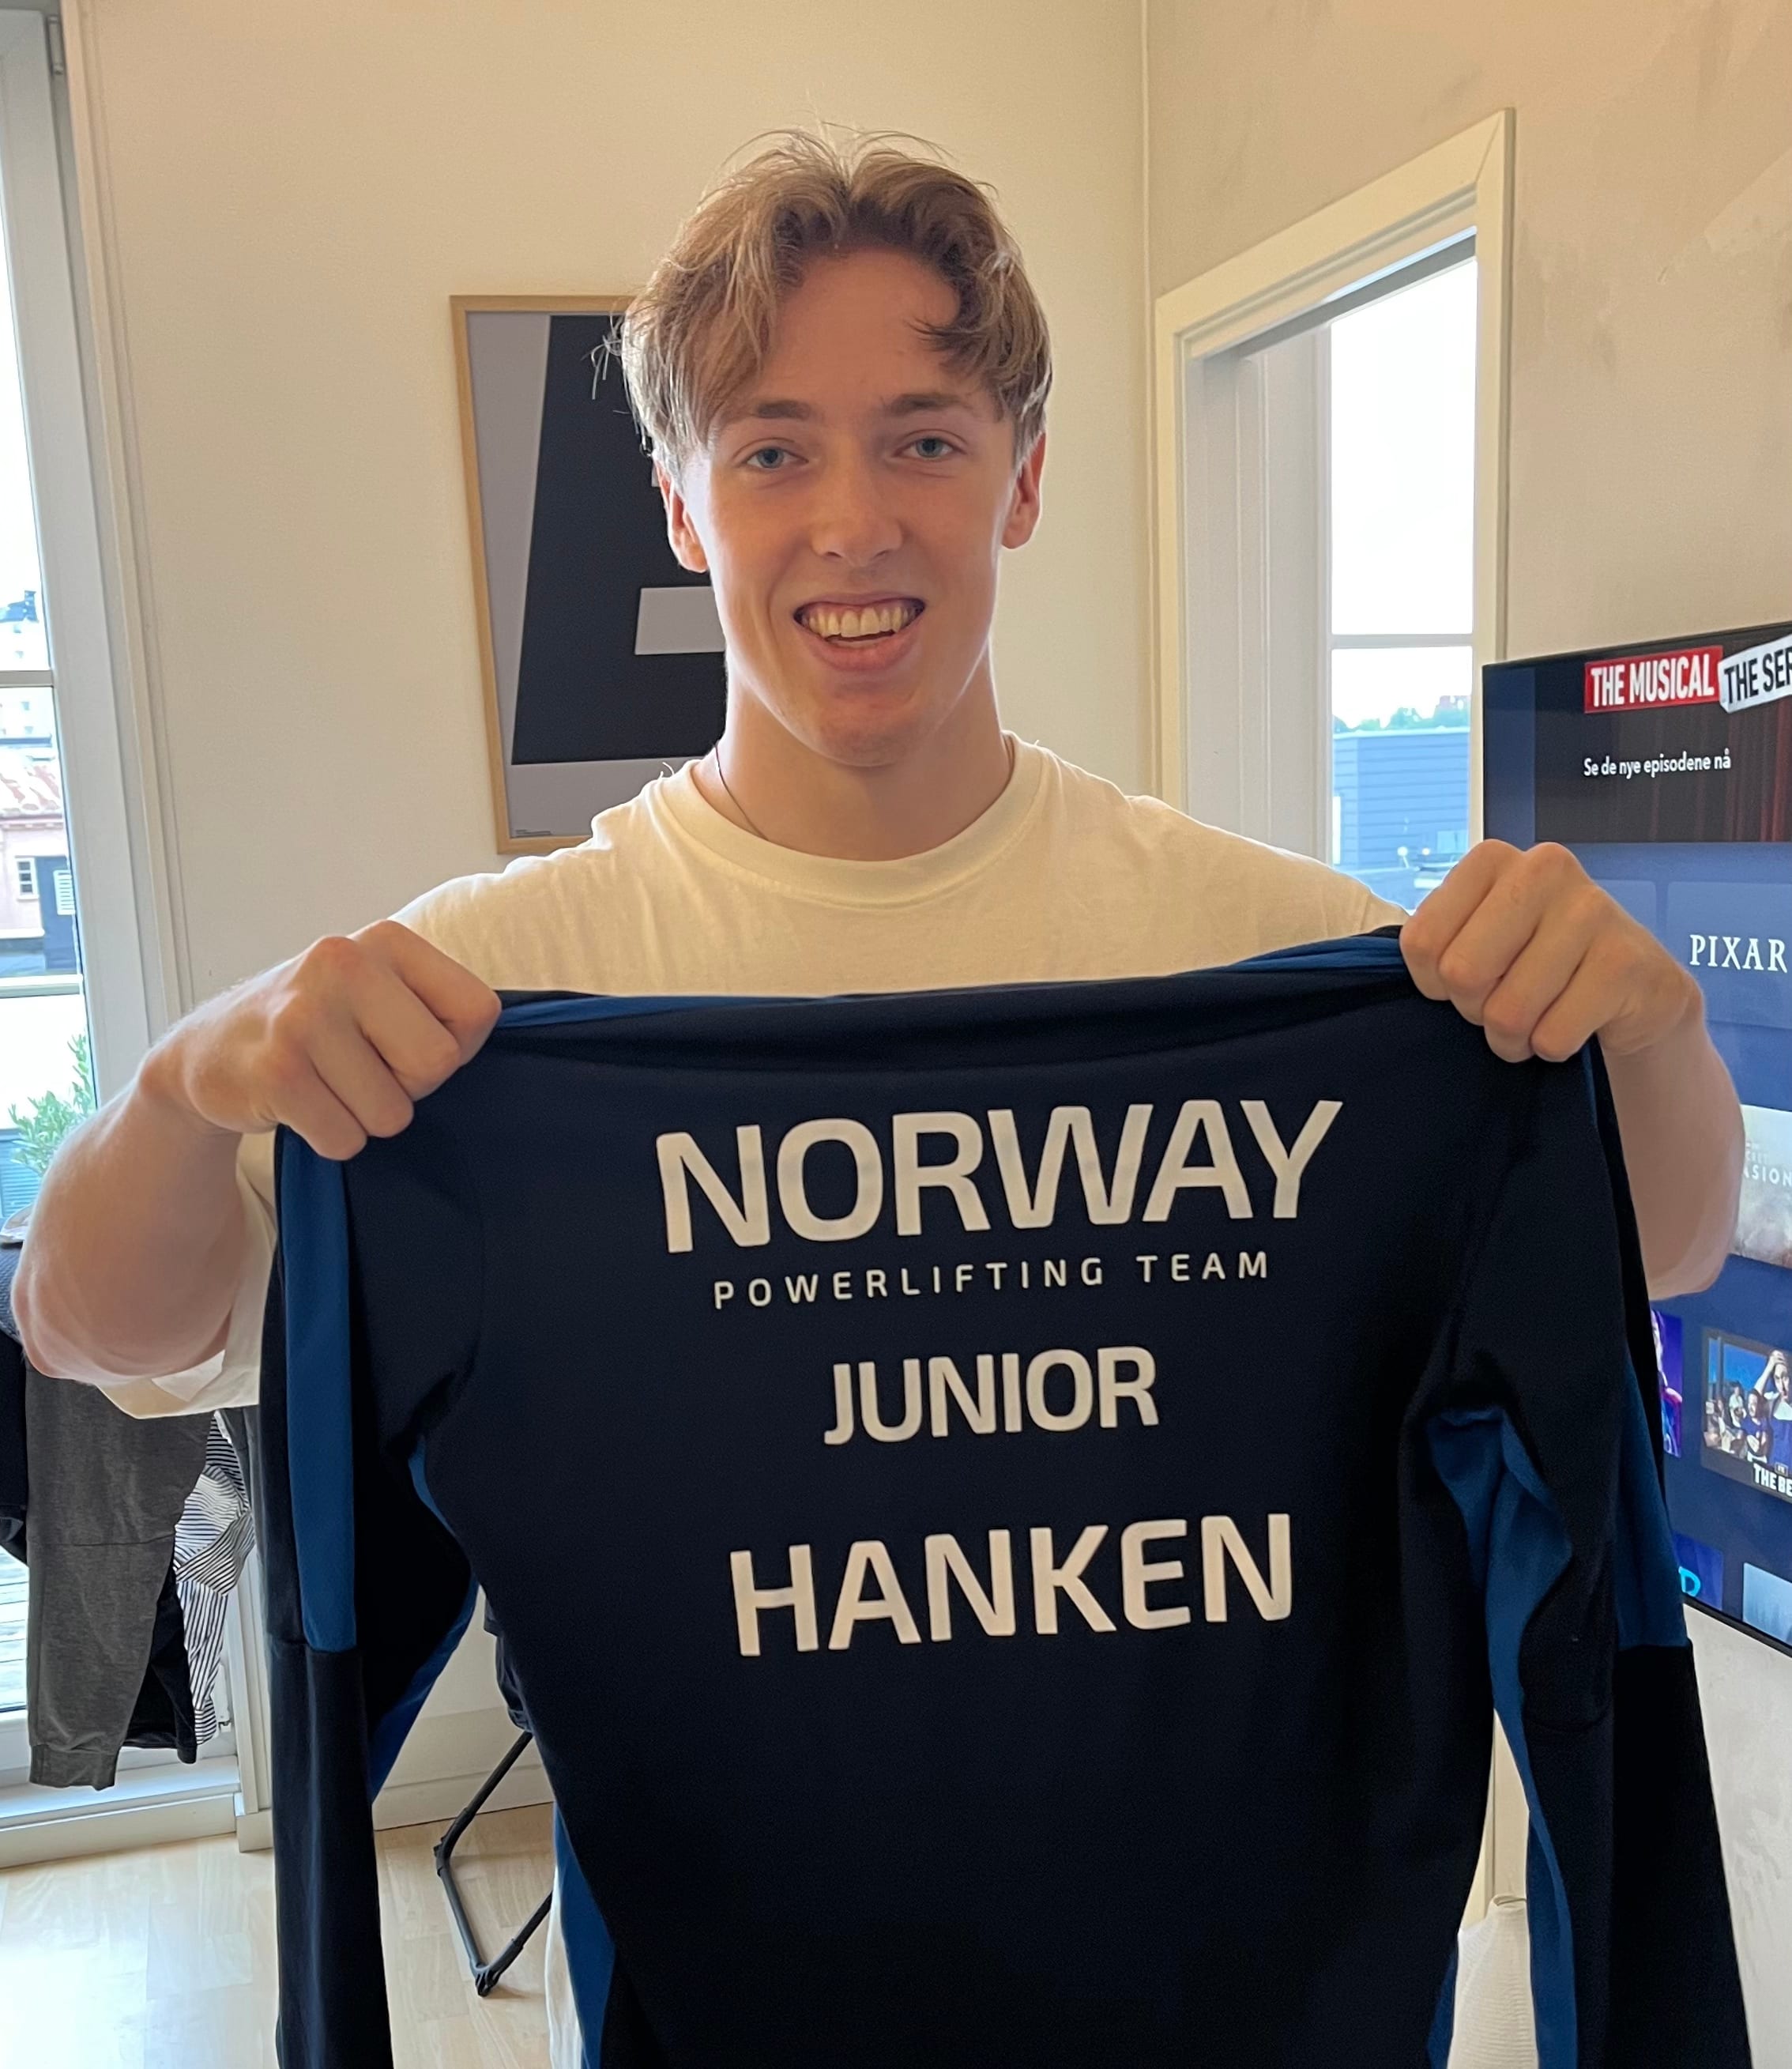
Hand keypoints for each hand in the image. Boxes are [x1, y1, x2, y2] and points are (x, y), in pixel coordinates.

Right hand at [142, 920, 501, 1160]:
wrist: (210, 1052)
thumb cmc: (318, 1026)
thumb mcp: (379, 991)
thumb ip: (438, 1005)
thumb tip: (522, 1036)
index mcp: (387, 940)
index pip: (478, 1013)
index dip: (452, 1047)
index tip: (406, 1043)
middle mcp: (344, 962)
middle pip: (438, 1065)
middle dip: (409, 1087)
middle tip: (363, 1071)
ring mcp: (304, 1015)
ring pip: (392, 1112)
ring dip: (364, 1116)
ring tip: (326, 1084)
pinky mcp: (275, 1069)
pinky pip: (345, 1138)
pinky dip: (330, 1137)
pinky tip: (299, 1104)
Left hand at [1400, 841, 1701, 1063]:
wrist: (1633, 992)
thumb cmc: (1537, 965)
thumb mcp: (1477, 941)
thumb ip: (1435, 946)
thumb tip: (1389, 978)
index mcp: (1493, 860)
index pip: (1420, 943)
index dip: (1435, 983)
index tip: (1464, 980)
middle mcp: (1544, 869)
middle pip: (1462, 974)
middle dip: (1475, 1009)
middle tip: (1504, 1002)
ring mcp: (1593, 909)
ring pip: (1509, 1011)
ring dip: (1515, 1035)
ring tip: (1539, 1016)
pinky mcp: (1627, 961)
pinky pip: (1553, 1035)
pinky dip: (1553, 1047)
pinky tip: (1573, 1023)